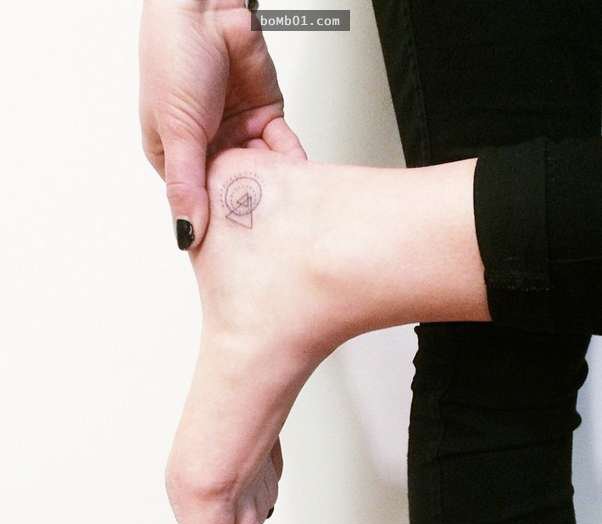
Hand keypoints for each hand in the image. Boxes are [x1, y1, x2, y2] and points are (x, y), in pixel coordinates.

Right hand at [139, 0, 304, 249]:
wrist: (206, 6)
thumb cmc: (174, 56)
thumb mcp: (176, 129)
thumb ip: (186, 184)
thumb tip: (186, 232)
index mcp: (174, 156)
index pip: (196, 201)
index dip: (214, 221)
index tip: (233, 245)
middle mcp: (206, 149)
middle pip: (231, 190)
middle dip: (246, 205)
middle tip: (264, 232)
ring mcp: (237, 134)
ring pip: (259, 172)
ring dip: (271, 186)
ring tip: (285, 208)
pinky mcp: (265, 119)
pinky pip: (282, 149)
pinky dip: (290, 163)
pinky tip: (298, 180)